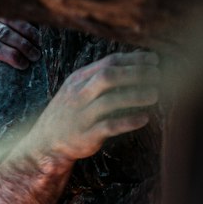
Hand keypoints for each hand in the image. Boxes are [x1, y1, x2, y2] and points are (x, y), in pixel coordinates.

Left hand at [0, 0, 40, 70]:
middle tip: (35, 57)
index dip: (9, 56)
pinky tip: (34, 30)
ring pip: (9, 19)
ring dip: (26, 32)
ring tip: (38, 44)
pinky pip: (9, 9)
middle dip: (22, 46)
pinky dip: (23, 20)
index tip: (22, 64)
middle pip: (3, 33)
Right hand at [22, 51, 160, 169]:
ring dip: (135, 96)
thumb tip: (136, 62)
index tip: (154, 60)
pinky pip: (109, 127)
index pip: (108, 63)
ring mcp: (81, 116)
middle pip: (108, 77)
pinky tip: (144, 119)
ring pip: (110, 101)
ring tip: (155, 95)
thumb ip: (100, 77)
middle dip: (135, 74)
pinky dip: (128, 122)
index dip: (133, 60)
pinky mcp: (85, 136)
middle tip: (158, 76)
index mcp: (78, 80)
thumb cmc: (69, 113)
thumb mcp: (77, 90)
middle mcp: (78, 95)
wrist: (45, 143)